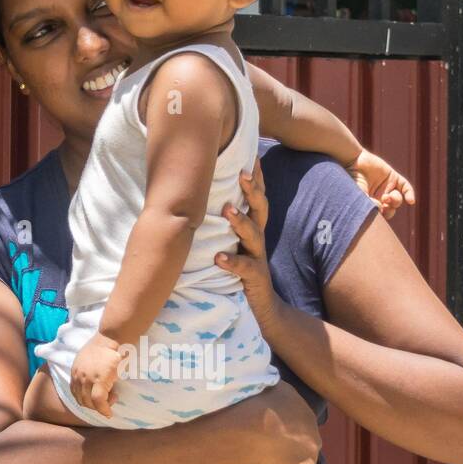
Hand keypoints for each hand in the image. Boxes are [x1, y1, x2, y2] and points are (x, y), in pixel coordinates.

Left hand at [70, 334, 122, 418]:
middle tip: (107, 401)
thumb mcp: (89, 359)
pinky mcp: (100, 380)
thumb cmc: (105, 346)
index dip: (85, 400)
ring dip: (100, 408)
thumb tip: (95, 383)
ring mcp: (88, 378)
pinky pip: (99, 401)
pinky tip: (109, 411)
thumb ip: (87, 371)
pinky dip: (104, 410)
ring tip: (111, 400)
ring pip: (89, 402)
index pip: (74, 392)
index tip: (96, 401)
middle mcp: (78, 375)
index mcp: (75, 370)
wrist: (112, 337)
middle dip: (93, 405)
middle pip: (81, 399)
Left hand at [214, 160, 284, 331]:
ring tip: (227, 210)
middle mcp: (257, 239)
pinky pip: (245, 270)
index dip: (255, 178)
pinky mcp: (254, 280)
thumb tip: (200, 195)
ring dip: (241, 222)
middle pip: (260, 210)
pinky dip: (233, 263)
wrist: (262, 309)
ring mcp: (258, 258)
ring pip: (254, 236)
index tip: (250, 154)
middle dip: (253, 191)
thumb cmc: (240, 269)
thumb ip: (223, 221)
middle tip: (242, 173)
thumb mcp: (232, 241)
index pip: (256, 198)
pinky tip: (220, 258)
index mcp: (252, 228)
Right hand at [228, 381, 321, 463]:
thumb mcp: (260, 384)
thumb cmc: (249, 401)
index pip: (295, 423)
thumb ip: (267, 389)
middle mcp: (312, 432)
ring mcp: (310, 456)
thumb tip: (263, 384)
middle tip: (261, 448)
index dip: (278, 427)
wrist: (252, 425)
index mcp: (302, 410)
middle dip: (284, 446)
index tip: (263, 430)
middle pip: (300, 443)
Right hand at [347, 148, 415, 220]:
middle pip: (392, 208)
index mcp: (371, 201)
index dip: (384, 215)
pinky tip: (411, 201)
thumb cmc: (353, 179)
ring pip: (398, 199)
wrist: (353, 161)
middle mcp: (380, 195)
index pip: (383, 213)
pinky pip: (406, 187)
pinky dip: (409, 194)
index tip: (380, 212)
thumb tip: (381, 209)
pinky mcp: (393, 177)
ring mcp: (387, 186)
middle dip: (390, 209)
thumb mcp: (359, 194)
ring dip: (396, 200)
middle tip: (384, 202)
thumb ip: (370, 203)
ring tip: (387, 196)